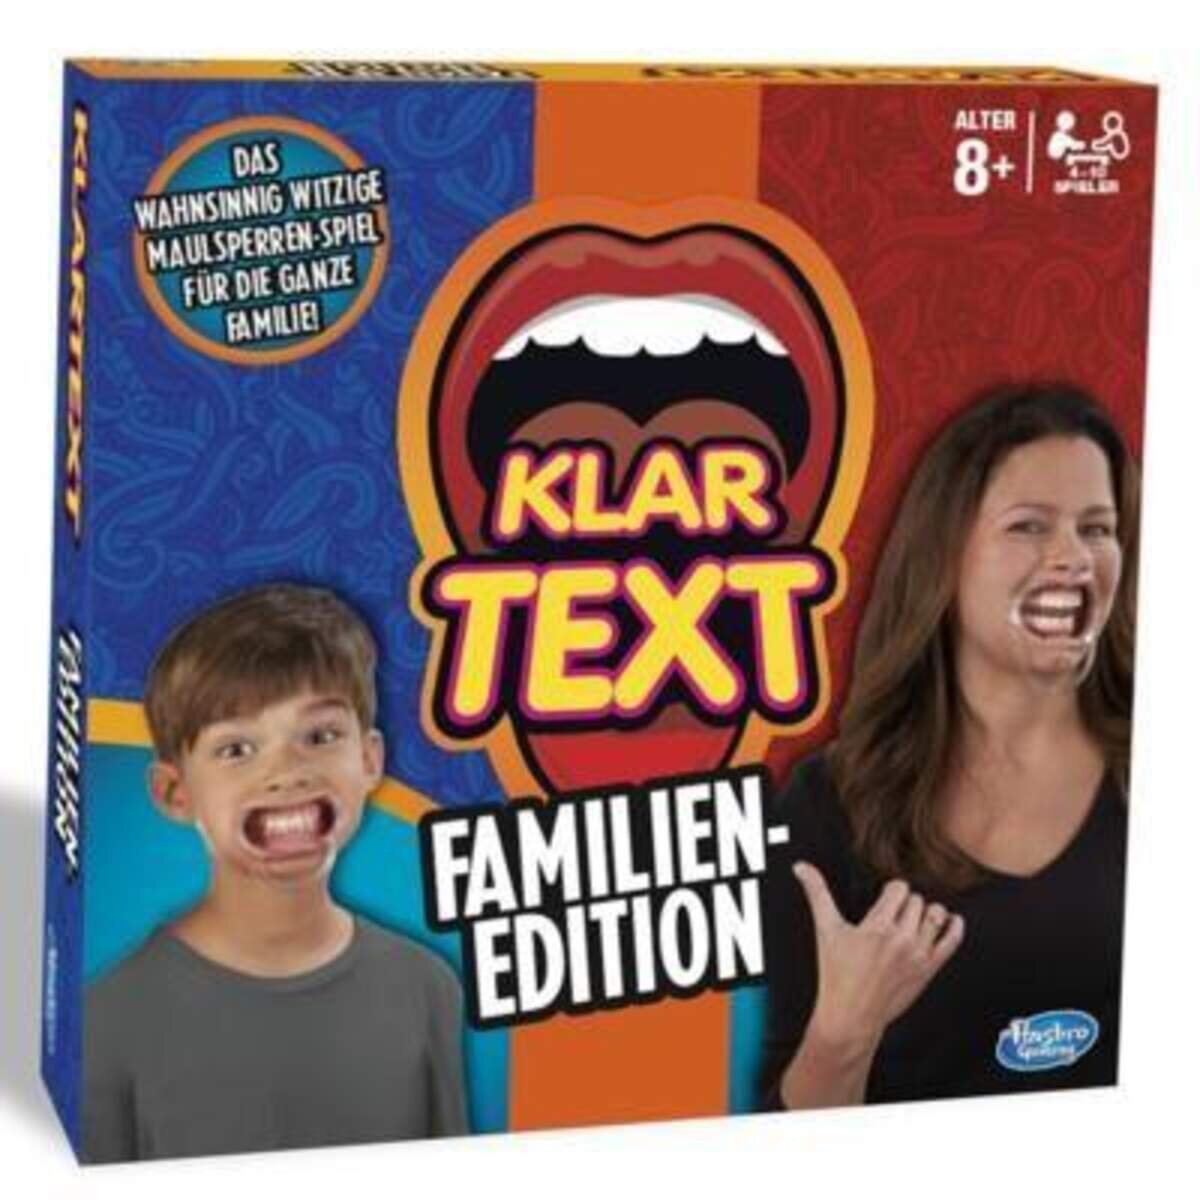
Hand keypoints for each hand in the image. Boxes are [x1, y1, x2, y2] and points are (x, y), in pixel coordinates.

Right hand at [794, 863, 964, 1055]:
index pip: (899, 888)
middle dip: (905, 904)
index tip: (885, 900)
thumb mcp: (826, 929)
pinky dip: (955, 928)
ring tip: (913, 921)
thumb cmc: (836, 974)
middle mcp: (901, 939)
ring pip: (935, 915)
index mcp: (878, 927)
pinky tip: (952, 921)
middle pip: (917, 901)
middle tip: (892, 917)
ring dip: (927, 913)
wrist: (851, 1015)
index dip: (891, 891)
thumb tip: (801, 867)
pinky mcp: (929, 970)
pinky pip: (952, 942)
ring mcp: (918, 955)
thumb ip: (816, 893)